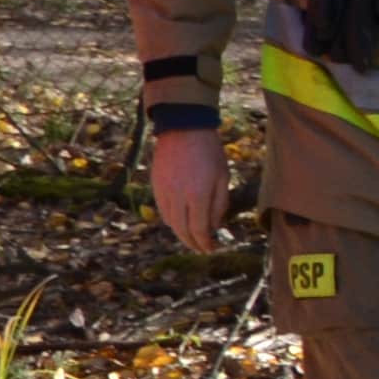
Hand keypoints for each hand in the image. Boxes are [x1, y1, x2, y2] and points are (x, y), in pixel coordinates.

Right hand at [147, 124, 225, 253]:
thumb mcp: (223, 178)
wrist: (183, 129)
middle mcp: (178, 197)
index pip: (199, 230)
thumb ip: (219, 205)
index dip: (205, 243)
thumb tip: (213, 226)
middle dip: (192, 243)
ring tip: (192, 236)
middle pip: (182, 231)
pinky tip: (180, 220)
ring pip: (170, 223)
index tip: (211, 249)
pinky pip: (162, 211)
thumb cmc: (209, 152)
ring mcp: (163, 192)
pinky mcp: (155, 186)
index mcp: (198, 196)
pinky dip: (171, 220)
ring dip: (181, 233)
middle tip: (201, 248)